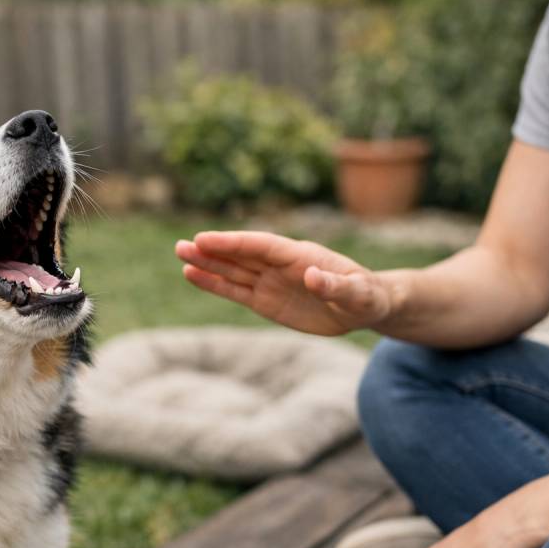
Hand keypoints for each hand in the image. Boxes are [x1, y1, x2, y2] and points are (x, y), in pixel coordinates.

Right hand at [175, 231, 395, 335]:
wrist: (366, 307)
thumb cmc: (367, 297)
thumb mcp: (359, 294)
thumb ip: (336, 285)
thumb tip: (312, 275)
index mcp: (301, 256)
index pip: (261, 246)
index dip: (234, 243)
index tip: (206, 240)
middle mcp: (280, 265)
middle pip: (241, 255)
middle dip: (213, 250)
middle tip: (182, 246)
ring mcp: (270, 281)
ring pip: (233, 270)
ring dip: (207, 264)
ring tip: (181, 255)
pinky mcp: (266, 301)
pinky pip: (236, 291)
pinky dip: (215, 284)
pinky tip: (193, 276)